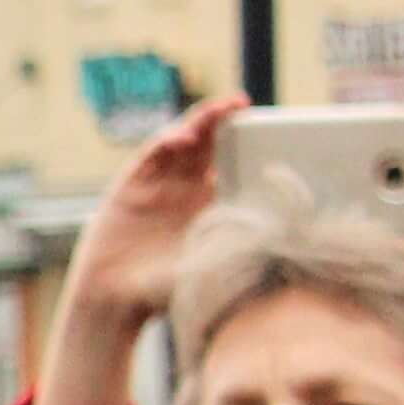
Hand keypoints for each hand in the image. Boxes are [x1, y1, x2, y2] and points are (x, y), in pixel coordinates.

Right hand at [62, 96, 246, 335]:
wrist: (116, 301)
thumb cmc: (166, 291)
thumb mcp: (215, 263)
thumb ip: (241, 244)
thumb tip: (287, 232)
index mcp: (206, 206)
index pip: (229, 163)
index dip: (245, 143)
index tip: (270, 128)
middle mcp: (182, 190)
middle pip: (207, 145)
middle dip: (224, 122)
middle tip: (244, 103)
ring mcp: (155, 185)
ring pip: (180, 142)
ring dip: (199, 122)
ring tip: (220, 108)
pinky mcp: (129, 185)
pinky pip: (150, 155)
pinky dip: (166, 141)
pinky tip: (184, 136)